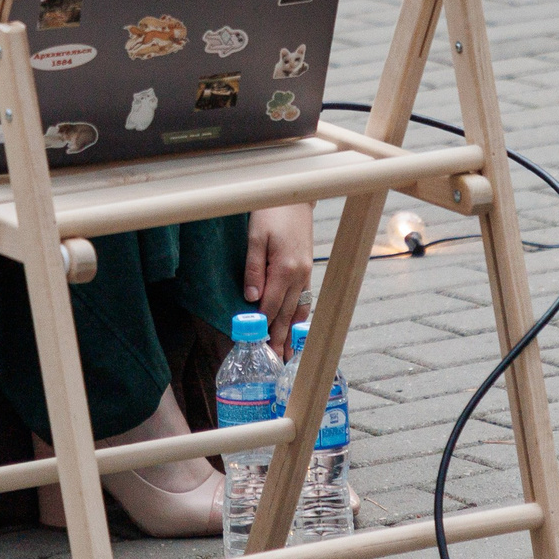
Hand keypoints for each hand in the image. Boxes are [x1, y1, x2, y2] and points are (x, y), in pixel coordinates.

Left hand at [243, 204, 314, 348]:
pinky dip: (300, 316)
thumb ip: (253, 268)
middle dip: (281, 339)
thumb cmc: (271, 212)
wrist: (295, 196)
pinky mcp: (307, 269)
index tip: (259, 348)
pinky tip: (297, 327)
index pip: (270, 306)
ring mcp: (305, 273)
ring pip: (298, 309)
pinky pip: (304, 299)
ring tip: (288, 354)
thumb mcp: (255, 236)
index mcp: (284, 269)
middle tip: (276, 362)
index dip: (264, 328)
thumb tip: (252, 298)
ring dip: (292, 332)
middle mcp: (298, 275)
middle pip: (287, 314)